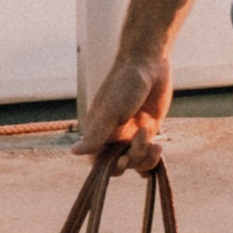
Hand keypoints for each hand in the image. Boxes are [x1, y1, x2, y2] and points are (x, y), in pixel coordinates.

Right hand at [71, 42, 172, 164]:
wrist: (148, 65)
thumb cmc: (124, 84)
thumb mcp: (111, 110)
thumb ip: (96, 134)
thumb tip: (74, 152)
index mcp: (99, 132)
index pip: (97, 162)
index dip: (109, 166)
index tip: (122, 157)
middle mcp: (114, 137)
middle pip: (120, 165)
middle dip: (132, 160)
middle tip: (142, 141)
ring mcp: (131, 135)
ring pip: (136, 162)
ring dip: (146, 159)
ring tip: (156, 143)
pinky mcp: (147, 132)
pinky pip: (148, 156)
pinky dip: (153, 159)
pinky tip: (158, 148)